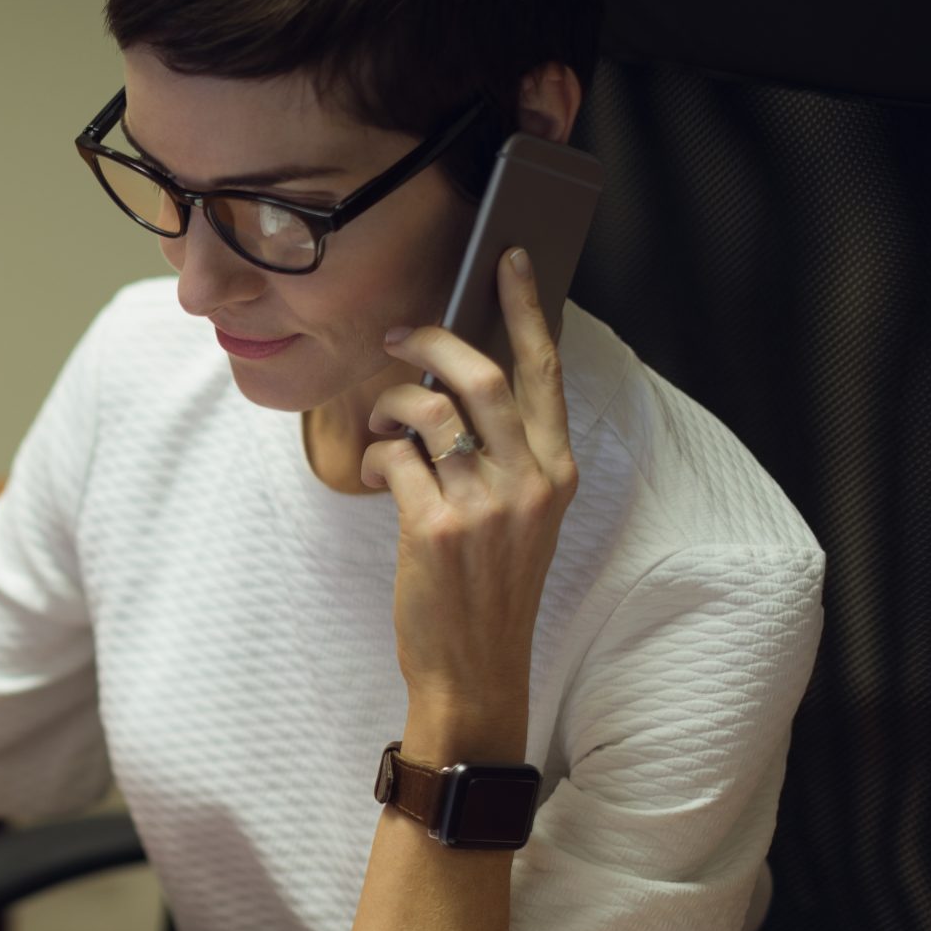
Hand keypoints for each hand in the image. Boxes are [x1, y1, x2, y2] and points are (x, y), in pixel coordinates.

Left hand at [360, 246, 578, 759]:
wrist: (475, 669)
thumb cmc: (487, 588)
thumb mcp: (520, 517)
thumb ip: (504, 452)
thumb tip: (455, 382)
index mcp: (558, 470)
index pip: (544, 370)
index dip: (524, 308)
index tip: (508, 260)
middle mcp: (531, 480)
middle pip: (481, 373)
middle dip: (433, 339)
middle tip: (401, 335)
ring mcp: (485, 504)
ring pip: (430, 408)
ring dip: (391, 403)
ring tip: (380, 421)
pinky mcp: (435, 528)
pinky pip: (393, 458)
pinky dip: (373, 455)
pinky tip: (374, 472)